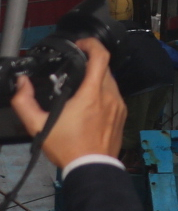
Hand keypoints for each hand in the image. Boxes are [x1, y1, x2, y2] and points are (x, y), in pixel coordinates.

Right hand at [10, 38, 125, 168]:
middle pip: (105, 67)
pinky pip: (114, 94)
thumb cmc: (67, 147)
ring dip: (97, 77)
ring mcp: (119, 105)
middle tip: (75, 65)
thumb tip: (21, 84)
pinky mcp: (122, 114)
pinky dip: (103, 92)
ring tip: (79, 84)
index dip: (92, 44)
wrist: (92, 167)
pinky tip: (90, 102)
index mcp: (92, 94)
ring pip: (111, 80)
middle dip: (91, 61)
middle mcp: (109, 95)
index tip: (80, 44)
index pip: (101, 57)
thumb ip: (24, 102)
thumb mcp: (38, 125)